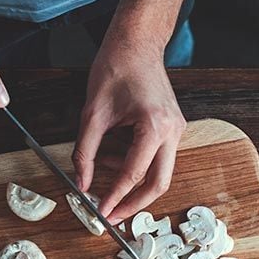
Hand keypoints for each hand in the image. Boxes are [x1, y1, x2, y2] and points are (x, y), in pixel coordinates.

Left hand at [73, 40, 185, 222]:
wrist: (137, 44)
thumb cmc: (117, 67)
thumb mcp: (92, 112)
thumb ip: (85, 151)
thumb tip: (81, 181)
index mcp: (154, 126)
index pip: (134, 173)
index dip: (116, 196)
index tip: (103, 212)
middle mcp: (172, 132)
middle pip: (159, 183)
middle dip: (135, 203)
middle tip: (114, 215)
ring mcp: (177, 132)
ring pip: (159, 173)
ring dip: (130, 178)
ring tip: (102, 167)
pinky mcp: (173, 130)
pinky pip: (157, 157)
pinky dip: (135, 162)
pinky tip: (114, 152)